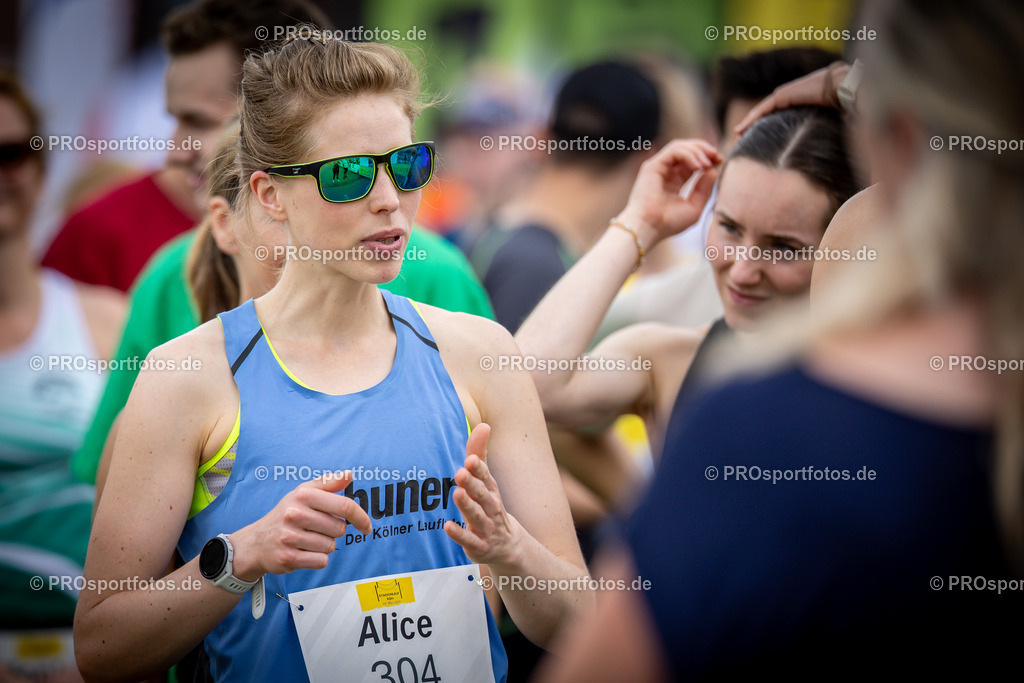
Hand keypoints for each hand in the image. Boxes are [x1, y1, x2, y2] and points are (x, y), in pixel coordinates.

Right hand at [230, 472, 372, 580]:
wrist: (256, 542)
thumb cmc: (286, 515)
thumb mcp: (303, 493)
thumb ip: (328, 483)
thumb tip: (349, 475)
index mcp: (303, 495)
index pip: (344, 506)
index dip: (361, 517)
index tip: (366, 526)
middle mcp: (295, 513)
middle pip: (339, 529)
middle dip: (334, 532)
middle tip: (317, 529)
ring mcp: (290, 536)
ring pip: (331, 546)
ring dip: (324, 546)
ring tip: (307, 540)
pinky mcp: (288, 557)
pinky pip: (321, 561)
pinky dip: (317, 559)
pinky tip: (304, 552)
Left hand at [445, 423, 521, 564]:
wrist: (507, 546)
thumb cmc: (490, 506)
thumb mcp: (486, 481)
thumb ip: (479, 454)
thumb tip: (484, 425)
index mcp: (490, 490)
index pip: (485, 477)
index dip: (478, 469)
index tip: (470, 459)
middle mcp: (490, 507)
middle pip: (482, 495)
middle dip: (472, 484)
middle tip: (460, 472)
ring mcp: (485, 527)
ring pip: (476, 516)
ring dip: (467, 505)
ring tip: (457, 493)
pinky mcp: (478, 546)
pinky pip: (469, 540)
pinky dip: (459, 534)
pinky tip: (447, 527)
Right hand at [617, 139, 720, 246]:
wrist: (649, 228)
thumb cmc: (668, 223)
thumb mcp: (694, 206)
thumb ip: (704, 188)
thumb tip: (713, 170)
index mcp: (674, 182)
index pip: (692, 162)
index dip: (707, 158)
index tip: (720, 161)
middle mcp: (665, 172)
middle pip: (686, 149)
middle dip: (704, 149)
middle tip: (717, 156)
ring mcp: (658, 167)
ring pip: (680, 146)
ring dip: (697, 151)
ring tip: (707, 163)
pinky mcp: (652, 165)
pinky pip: (674, 150)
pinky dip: (688, 155)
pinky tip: (698, 167)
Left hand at [734, 60, 849, 134]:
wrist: (844, 87)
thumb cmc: (842, 105)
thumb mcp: (826, 122)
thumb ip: (820, 134)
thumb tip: (824, 156)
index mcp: (798, 104)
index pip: (776, 118)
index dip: (765, 128)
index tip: (755, 142)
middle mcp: (789, 98)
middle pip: (766, 115)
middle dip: (753, 127)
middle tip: (741, 141)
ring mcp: (785, 95)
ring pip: (761, 112)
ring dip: (748, 124)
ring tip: (737, 136)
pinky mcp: (783, 95)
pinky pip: (763, 110)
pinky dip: (751, 119)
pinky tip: (741, 130)